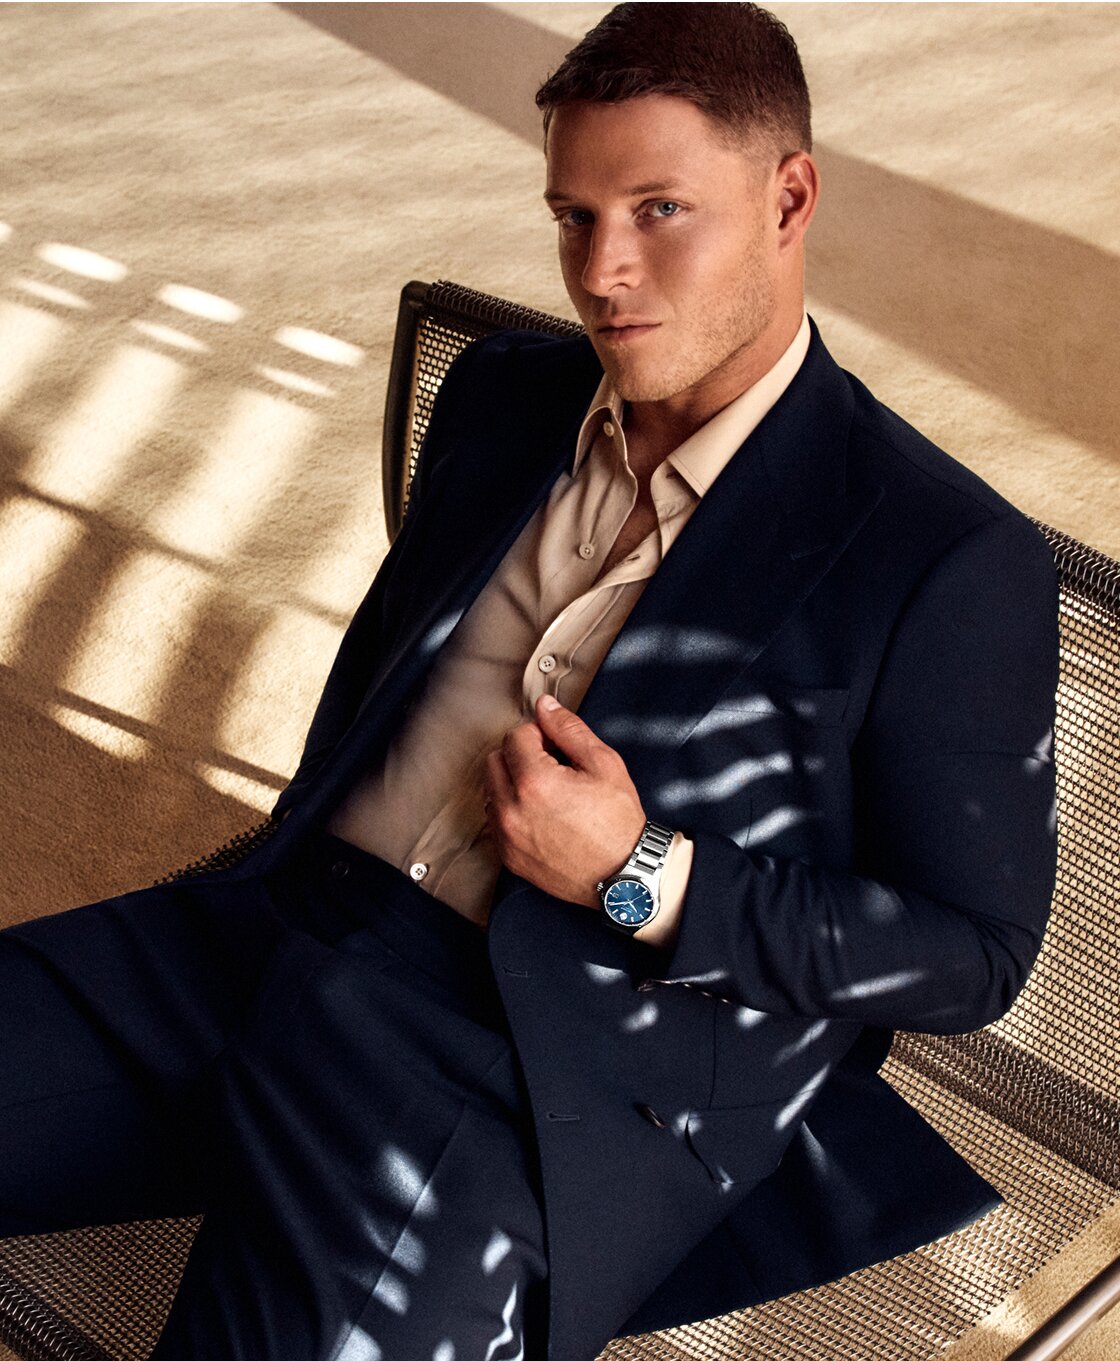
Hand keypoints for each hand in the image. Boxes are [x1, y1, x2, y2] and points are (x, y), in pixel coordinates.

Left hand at [483, 694, 645, 906]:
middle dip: (520, 755)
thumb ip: (568, 729)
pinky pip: (495, 820)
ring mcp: (506, 836)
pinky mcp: (508, 856)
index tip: (557, 747)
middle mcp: (512, 809)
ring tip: (547, 792)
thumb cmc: (618, 821)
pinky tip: (540, 815)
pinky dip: (511, 810)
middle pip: (495, 759)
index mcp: (535, 782)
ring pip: (492, 789)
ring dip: (511, 782)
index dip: (539, 735)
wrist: (623, 876)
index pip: (515, 736)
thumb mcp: (603, 764)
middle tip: (552, 766)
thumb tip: (544, 705)